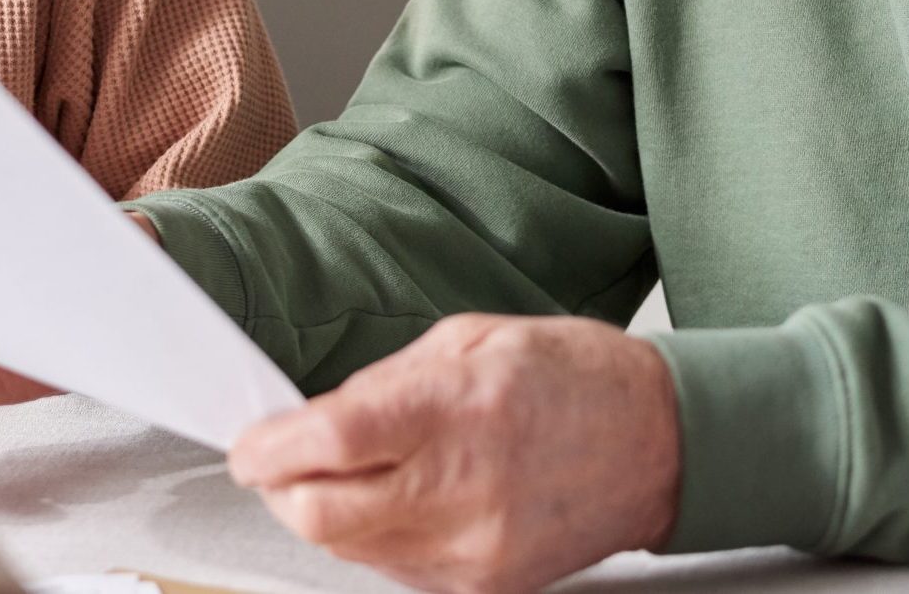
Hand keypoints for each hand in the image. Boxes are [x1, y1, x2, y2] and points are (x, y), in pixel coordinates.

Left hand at [228, 314, 681, 593]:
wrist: (659, 444)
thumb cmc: (573, 378)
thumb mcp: (472, 340)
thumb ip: (385, 383)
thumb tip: (313, 419)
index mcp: (458, 411)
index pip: (331, 442)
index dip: (270, 447)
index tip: (249, 445)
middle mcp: (464, 490)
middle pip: (322, 515)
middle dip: (281, 491)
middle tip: (276, 463)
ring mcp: (475, 551)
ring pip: (351, 552)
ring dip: (325, 515)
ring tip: (341, 475)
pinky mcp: (486, 589)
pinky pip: (395, 572)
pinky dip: (374, 539)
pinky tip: (393, 501)